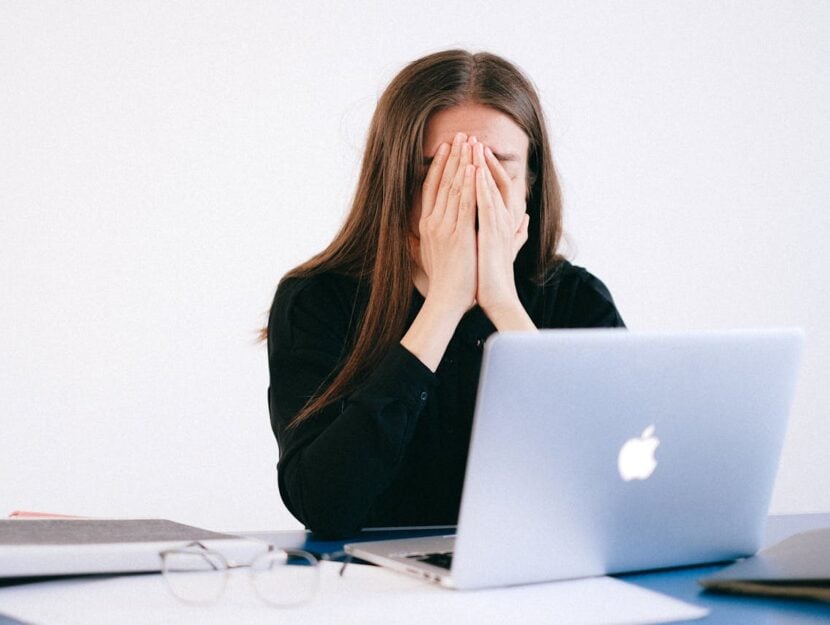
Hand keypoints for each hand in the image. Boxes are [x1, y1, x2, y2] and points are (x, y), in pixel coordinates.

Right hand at [414, 132, 477, 317]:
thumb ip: (430, 239)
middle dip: (452, 156)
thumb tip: (422, 232)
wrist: (447, 300)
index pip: (432, 188)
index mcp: (427, 225)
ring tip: (469, 142)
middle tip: (461, 134)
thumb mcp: (432, 255)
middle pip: (442, 182)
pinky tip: (474, 167)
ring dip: (462, 162)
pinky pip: (464, 203)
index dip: (440, 166)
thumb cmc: (444, 281)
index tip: (447, 147)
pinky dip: (468, 184)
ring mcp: (444, 227)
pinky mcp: (458, 234)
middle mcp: (432, 222)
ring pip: (453, 188)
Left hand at [472, 140, 529, 315]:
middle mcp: (504, 219)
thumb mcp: (503, 248)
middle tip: (471, 138)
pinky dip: (480, 186)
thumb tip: (526, 221)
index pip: (495, 187)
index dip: (486, 168)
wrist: (497, 298)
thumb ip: (516, 233)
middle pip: (493, 181)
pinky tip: (473, 171)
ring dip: (482, 165)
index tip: (473, 151)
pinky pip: (486, 204)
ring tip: (473, 145)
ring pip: (490, 188)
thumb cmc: (495, 277)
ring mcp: (499, 225)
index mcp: (503, 221)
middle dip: (482, 159)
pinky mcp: (492, 233)